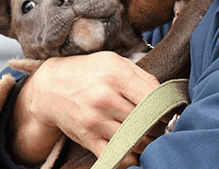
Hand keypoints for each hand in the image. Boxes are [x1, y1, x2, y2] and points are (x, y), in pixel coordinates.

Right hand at [8, 51, 159, 165]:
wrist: (50, 87)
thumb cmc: (88, 71)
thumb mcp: (115, 62)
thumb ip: (144, 77)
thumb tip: (166, 97)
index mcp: (116, 75)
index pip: (153, 99)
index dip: (166, 110)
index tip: (168, 113)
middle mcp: (105, 98)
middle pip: (146, 121)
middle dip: (158, 127)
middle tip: (160, 126)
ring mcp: (95, 120)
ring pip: (135, 140)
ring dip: (146, 142)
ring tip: (147, 135)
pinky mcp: (88, 137)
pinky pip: (116, 155)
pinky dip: (129, 157)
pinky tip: (133, 149)